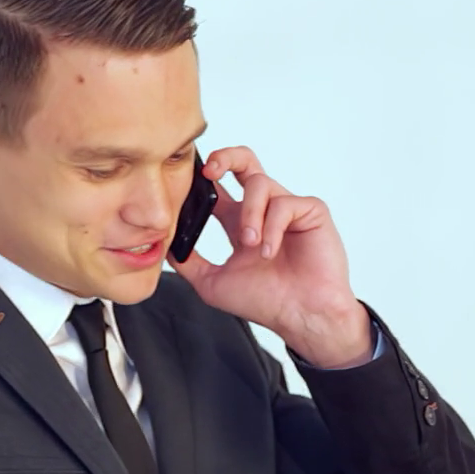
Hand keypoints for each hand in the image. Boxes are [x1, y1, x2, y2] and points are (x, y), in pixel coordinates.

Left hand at [171, 146, 372, 368]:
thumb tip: (163, 246)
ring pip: (260, 183)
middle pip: (245, 162)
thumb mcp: (213, 283)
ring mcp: (288, 209)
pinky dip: (272, 226)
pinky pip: (284, 203)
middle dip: (225, 157)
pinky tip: (270, 251)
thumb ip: (188, 263)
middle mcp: (264, 210)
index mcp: (241, 223)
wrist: (301, 316)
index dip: (203, 179)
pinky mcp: (311, 211)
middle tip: (209, 173)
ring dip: (249, 214)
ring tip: (250, 244)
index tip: (187, 184)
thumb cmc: (267, 303)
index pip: (219, 187)